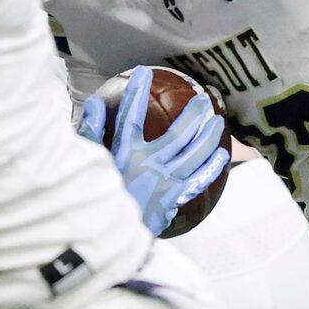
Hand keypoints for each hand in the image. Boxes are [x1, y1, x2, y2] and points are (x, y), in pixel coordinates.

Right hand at [82, 66, 228, 236]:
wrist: (106, 237)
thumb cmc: (94, 198)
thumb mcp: (87, 163)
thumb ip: (90, 133)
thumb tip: (95, 104)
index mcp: (125, 152)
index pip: (132, 114)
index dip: (136, 91)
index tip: (143, 71)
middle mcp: (149, 164)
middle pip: (179, 133)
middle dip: (194, 114)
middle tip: (204, 100)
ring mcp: (164, 182)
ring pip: (194, 154)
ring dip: (208, 136)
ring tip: (218, 122)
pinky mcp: (172, 198)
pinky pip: (197, 181)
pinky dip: (210, 168)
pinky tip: (221, 156)